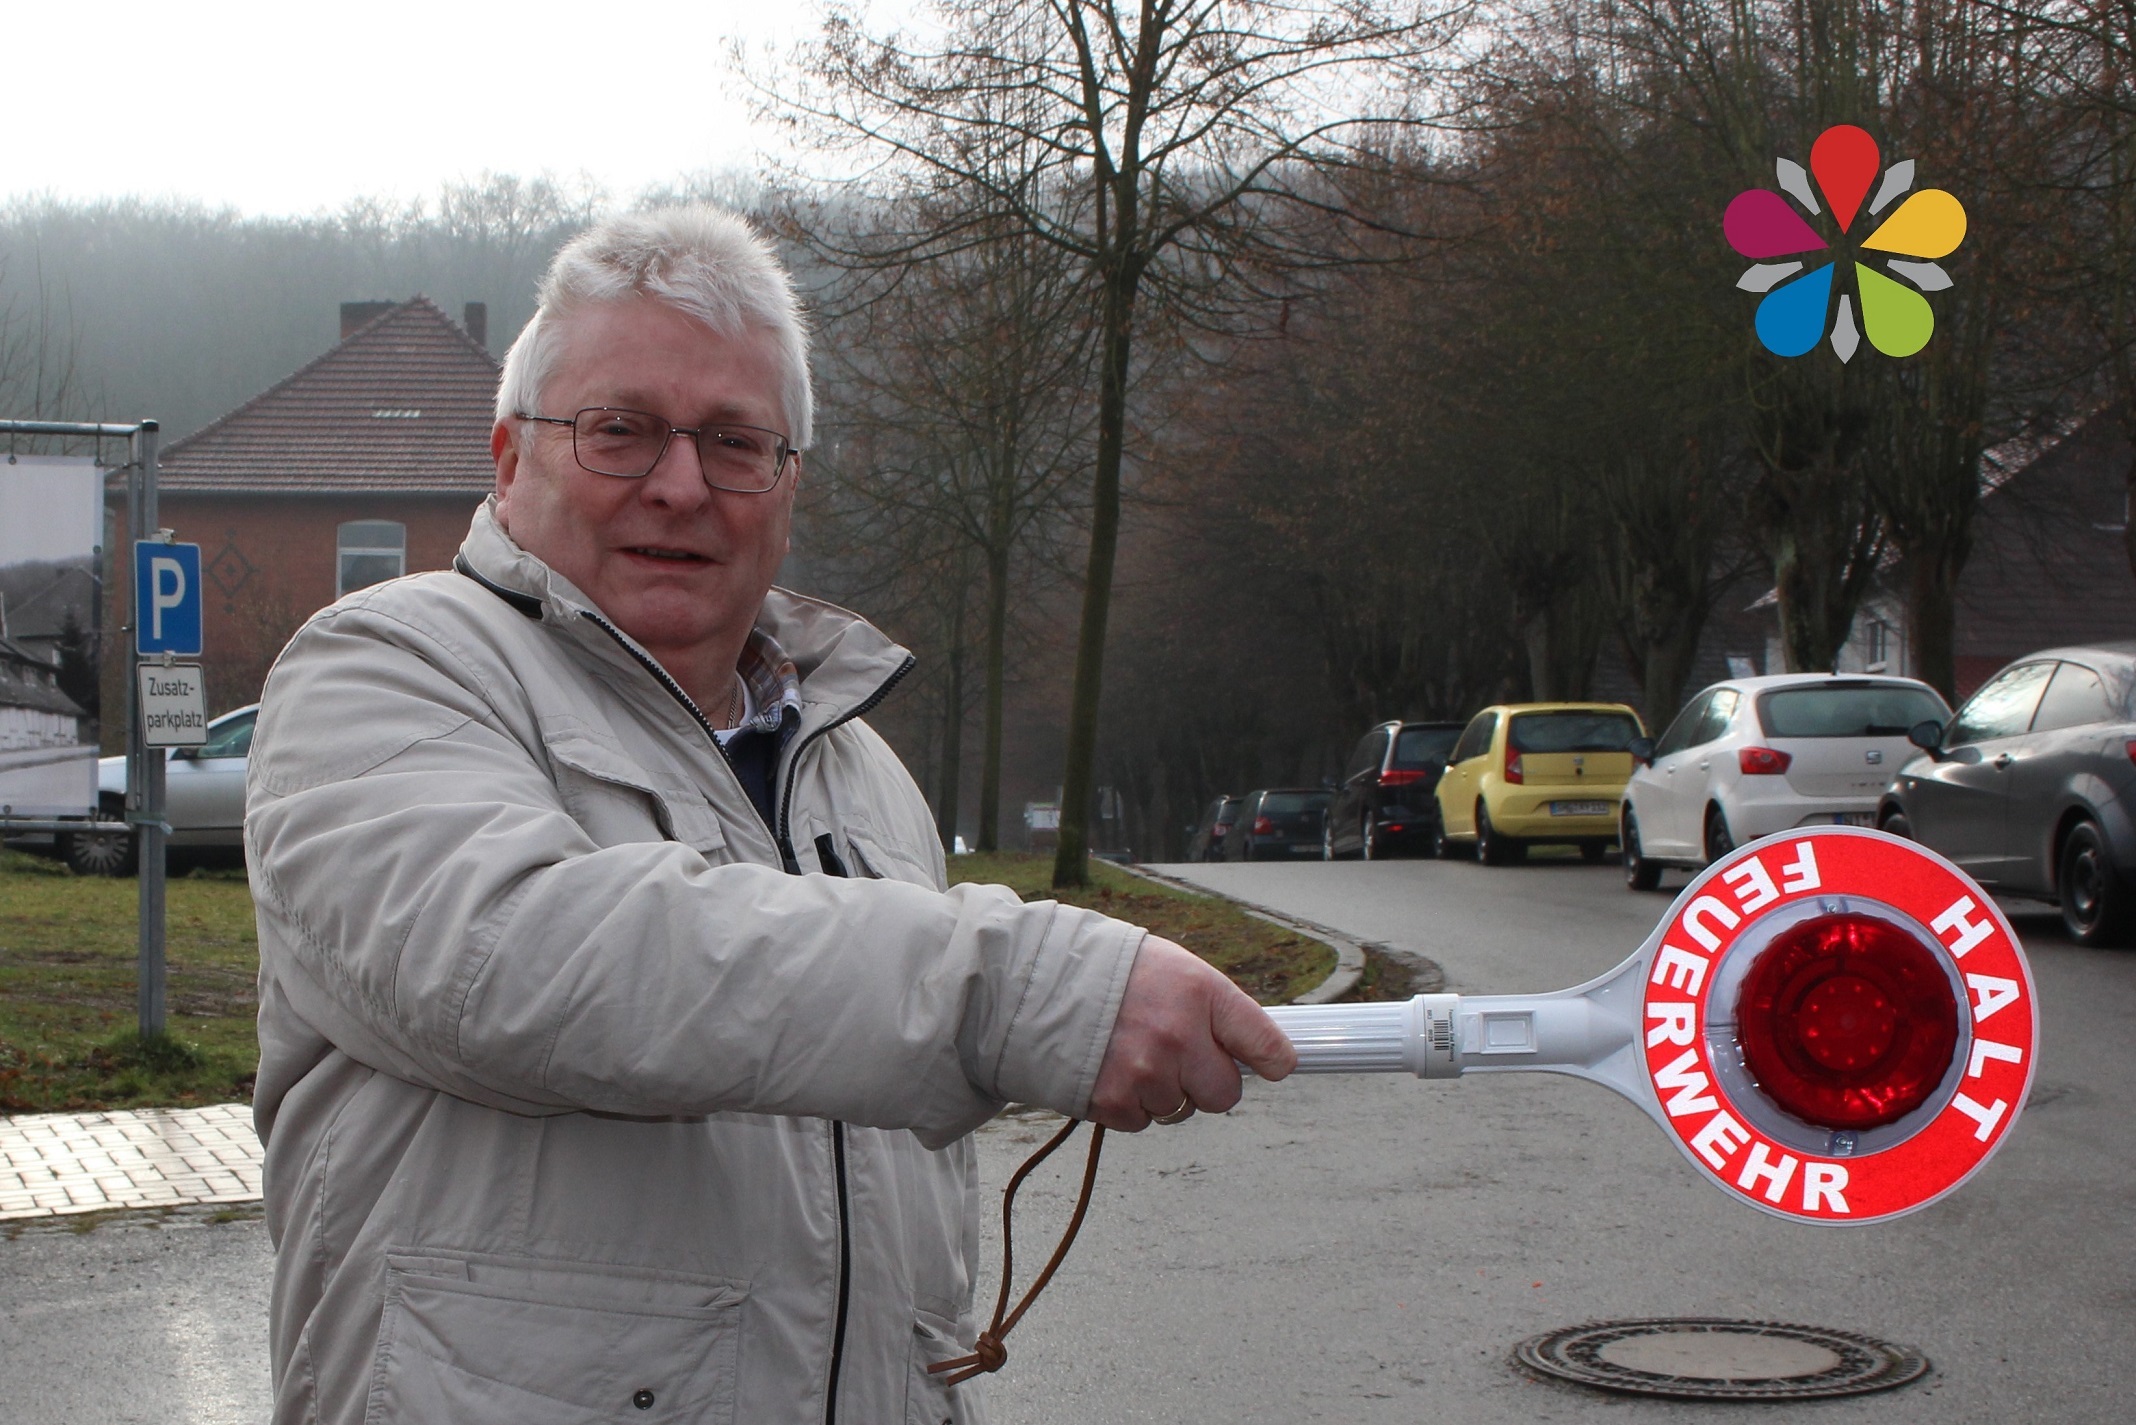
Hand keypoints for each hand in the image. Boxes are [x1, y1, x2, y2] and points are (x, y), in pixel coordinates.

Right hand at [1085, 937, 1297, 1130]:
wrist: (1033, 979)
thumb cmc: (1108, 971)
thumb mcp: (1171, 969)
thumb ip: (1211, 1008)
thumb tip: (1252, 1050)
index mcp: (1200, 992)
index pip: (1262, 1042)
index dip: (1274, 1060)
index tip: (1275, 1065)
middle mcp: (1178, 1034)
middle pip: (1225, 1093)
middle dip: (1206, 1083)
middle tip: (1179, 1060)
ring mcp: (1145, 1072)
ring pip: (1180, 1110)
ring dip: (1161, 1092)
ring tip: (1129, 1052)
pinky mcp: (1113, 1101)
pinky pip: (1142, 1121)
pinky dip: (1128, 1104)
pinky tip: (1108, 1068)